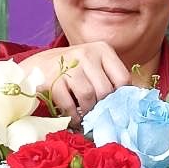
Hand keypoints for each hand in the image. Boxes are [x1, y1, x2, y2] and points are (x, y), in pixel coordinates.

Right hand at [16, 42, 132, 124]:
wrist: (36, 67)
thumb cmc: (72, 72)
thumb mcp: (94, 67)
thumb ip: (111, 80)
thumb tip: (133, 105)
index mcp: (103, 49)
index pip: (123, 78)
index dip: (121, 98)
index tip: (116, 109)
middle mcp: (87, 53)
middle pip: (106, 90)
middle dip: (103, 108)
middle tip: (98, 116)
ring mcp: (69, 65)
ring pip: (89, 97)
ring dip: (87, 112)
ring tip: (85, 116)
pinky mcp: (52, 79)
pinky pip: (69, 104)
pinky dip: (73, 116)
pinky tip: (73, 117)